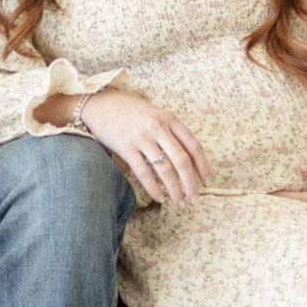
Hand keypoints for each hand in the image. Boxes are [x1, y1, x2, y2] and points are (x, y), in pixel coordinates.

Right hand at [77, 89, 211, 204]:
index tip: (207, 180)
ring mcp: (142, 138)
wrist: (100, 104)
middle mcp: (158, 127)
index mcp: (169, 118)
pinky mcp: (126, 148)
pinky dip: (153, 188)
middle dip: (191, 182)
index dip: (203, 165)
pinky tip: (160, 197)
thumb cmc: (131, 112)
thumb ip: (171, 131)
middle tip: (194, 198)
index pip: (193, 145)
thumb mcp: (156, 114)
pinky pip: (143, 172)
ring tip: (179, 202)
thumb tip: (190, 159)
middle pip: (182, 160)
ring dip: (174, 189)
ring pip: (165, 169)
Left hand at [272, 158, 306, 221]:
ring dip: (291, 209)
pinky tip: (291, 205)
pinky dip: (302, 211)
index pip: (301, 201)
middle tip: (262, 199)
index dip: (282, 197)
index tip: (266, 193)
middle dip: (282, 206)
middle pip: (301, 212)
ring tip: (272, 202)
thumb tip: (299, 168)